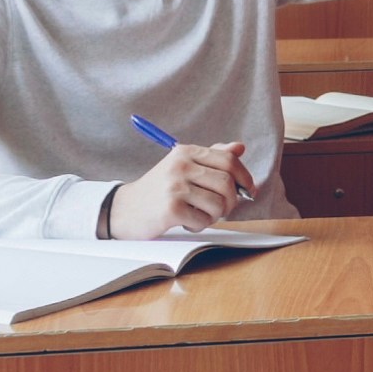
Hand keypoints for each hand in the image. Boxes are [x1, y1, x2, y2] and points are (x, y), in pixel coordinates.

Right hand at [108, 141, 250, 236]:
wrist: (124, 210)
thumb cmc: (159, 190)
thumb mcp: (183, 167)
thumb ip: (211, 157)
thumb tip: (240, 147)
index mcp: (186, 152)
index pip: (228, 159)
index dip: (244, 176)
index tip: (248, 190)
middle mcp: (180, 165)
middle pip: (227, 182)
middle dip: (231, 200)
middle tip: (222, 209)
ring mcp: (175, 186)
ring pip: (219, 203)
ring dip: (215, 215)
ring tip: (200, 215)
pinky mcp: (171, 208)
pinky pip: (204, 219)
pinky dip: (200, 225)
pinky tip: (187, 222)